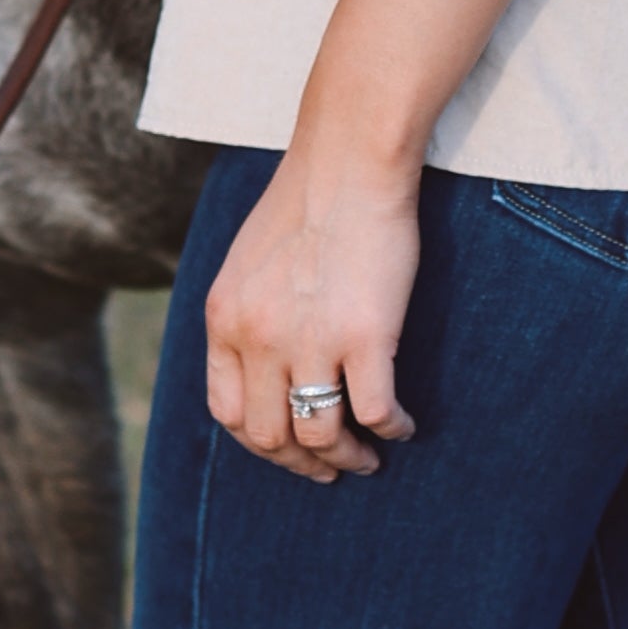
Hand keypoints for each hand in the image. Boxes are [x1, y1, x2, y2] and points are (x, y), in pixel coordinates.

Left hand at [203, 138, 419, 481]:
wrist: (348, 162)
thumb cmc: (306, 202)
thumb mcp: (246, 263)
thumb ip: (245, 315)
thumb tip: (259, 365)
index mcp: (225, 319)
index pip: (228, 413)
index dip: (260, 443)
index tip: (289, 448)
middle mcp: (258, 337)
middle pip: (270, 437)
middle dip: (303, 464)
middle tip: (332, 467)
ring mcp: (310, 339)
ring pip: (320, 435)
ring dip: (348, 457)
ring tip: (369, 456)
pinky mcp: (364, 335)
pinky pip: (373, 411)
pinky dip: (390, 429)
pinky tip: (402, 426)